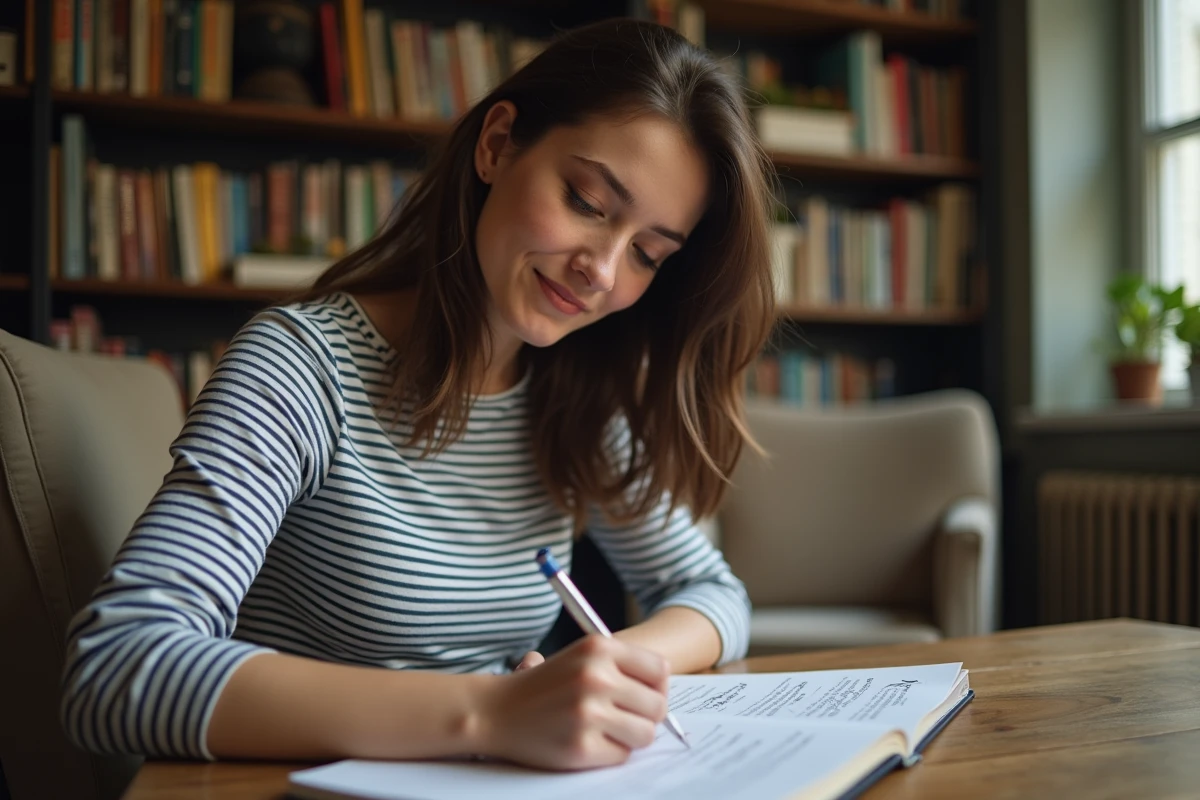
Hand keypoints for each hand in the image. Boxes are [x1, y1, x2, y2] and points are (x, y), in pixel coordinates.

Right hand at [476, 635, 669, 770]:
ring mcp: (589, 713)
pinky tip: (588, 741)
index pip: (660, 669)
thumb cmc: (543, 685)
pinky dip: (610, 753)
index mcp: (599, 648)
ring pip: (645, 734)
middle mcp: (596, 677)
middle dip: (645, 715)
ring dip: (630, 737)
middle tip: (624, 717)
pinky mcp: (581, 746)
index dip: (656, 686)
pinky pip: (621, 756)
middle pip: (658, 705)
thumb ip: (621, 667)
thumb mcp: (581, 656)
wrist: (495, 711)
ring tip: (606, 730)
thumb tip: (663, 691)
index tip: (643, 695)